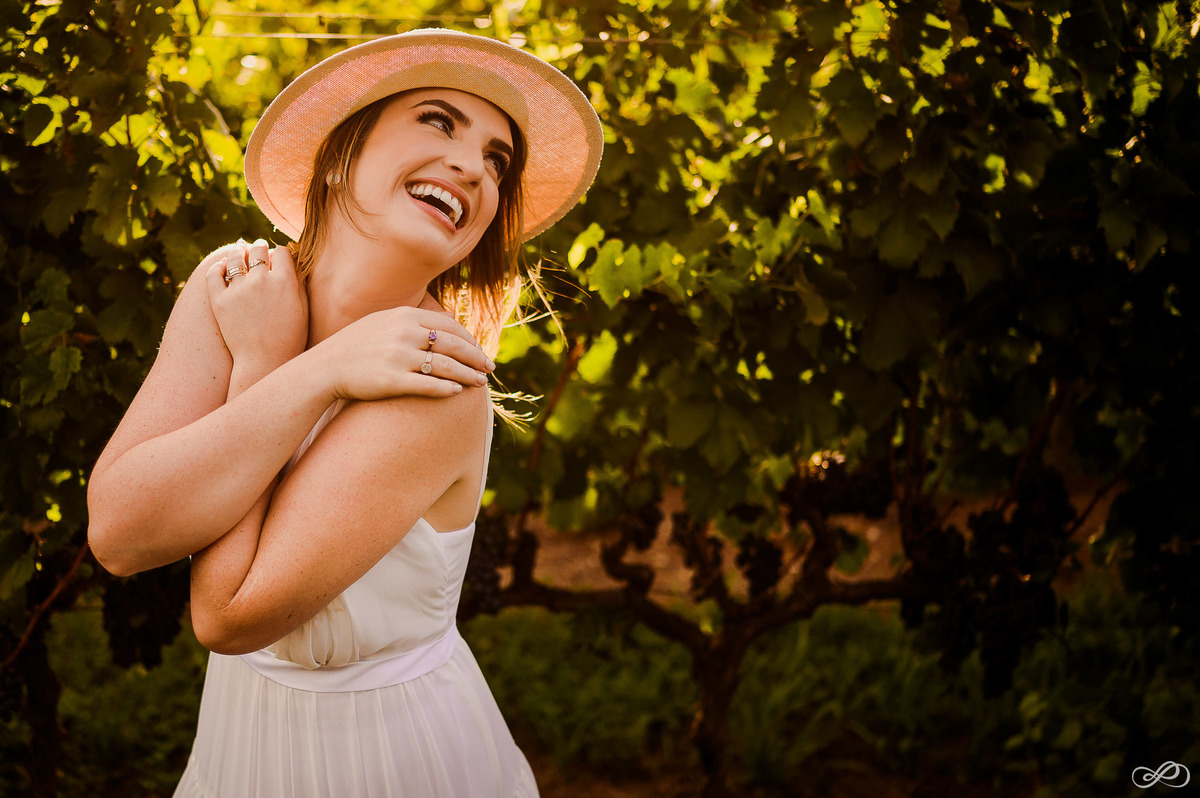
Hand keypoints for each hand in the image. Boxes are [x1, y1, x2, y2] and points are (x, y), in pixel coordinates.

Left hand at [206, 240, 307, 370]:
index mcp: (285, 282)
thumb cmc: (290, 338)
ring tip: (240, 252)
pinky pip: (214, 274)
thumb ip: (298, 282)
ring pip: (235, 258)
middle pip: (258, 251)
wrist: (265, 363)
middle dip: (260, 248)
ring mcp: (238, 290)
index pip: (281, 252)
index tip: (278, 257)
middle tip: (259, 248)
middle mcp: (260, 281)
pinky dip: (218, 266)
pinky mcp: (219, 301)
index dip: (280, 253)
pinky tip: (222, 266)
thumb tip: (293, 262)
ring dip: (239, 252)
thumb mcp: (303, 309)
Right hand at [312, 305, 495, 401]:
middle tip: (490, 369)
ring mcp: (398, 357)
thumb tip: (448, 321)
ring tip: (480, 383)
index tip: (480, 351)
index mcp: (404, 316)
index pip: (449, 325)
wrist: (325, 367)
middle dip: (476, 357)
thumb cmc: (356, 346)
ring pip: (445, 366)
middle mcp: (404, 333)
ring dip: (468, 375)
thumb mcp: (383, 322)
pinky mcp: (392, 380)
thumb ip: (414, 320)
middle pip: (453, 345)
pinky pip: (428, 385)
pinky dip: (447, 388)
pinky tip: (458, 392)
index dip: (469, 339)